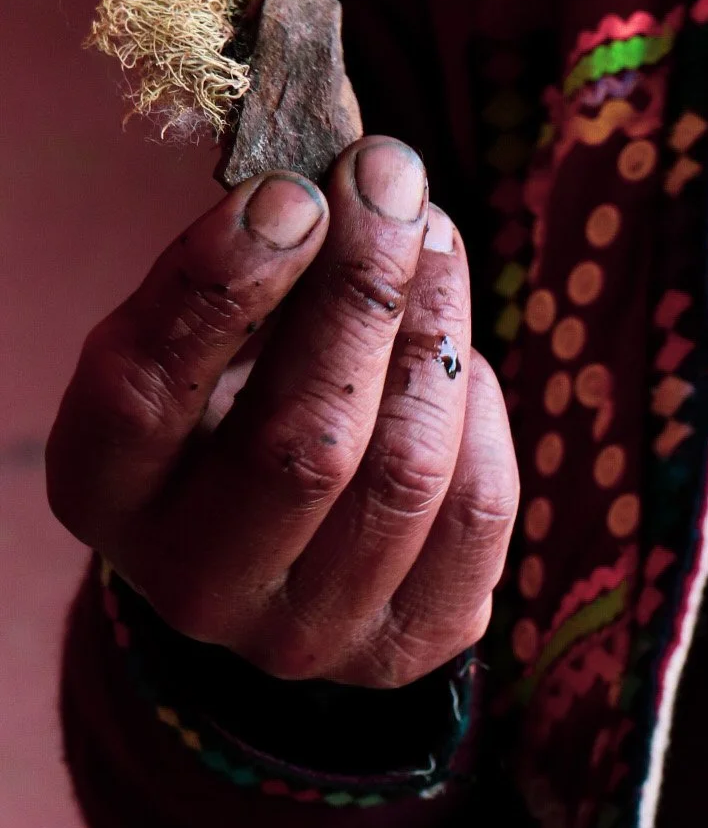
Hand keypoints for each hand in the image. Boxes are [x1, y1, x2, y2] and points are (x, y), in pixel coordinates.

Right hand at [47, 138, 518, 686]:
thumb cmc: (230, 408)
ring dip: (435, 337)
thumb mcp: (200, 343)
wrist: (276, 561)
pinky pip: (477, 514)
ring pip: (403, 474)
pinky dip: (481, 416)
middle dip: (363, 293)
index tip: (295, 191)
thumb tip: (355, 177)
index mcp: (106, 492)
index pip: (150, 390)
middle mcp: (193, 583)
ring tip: (435, 248)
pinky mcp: (403, 650)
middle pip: (306, 442)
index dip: (227, 281)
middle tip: (394, 186)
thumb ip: (249, 271)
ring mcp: (304, 635)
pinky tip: (461, 366)